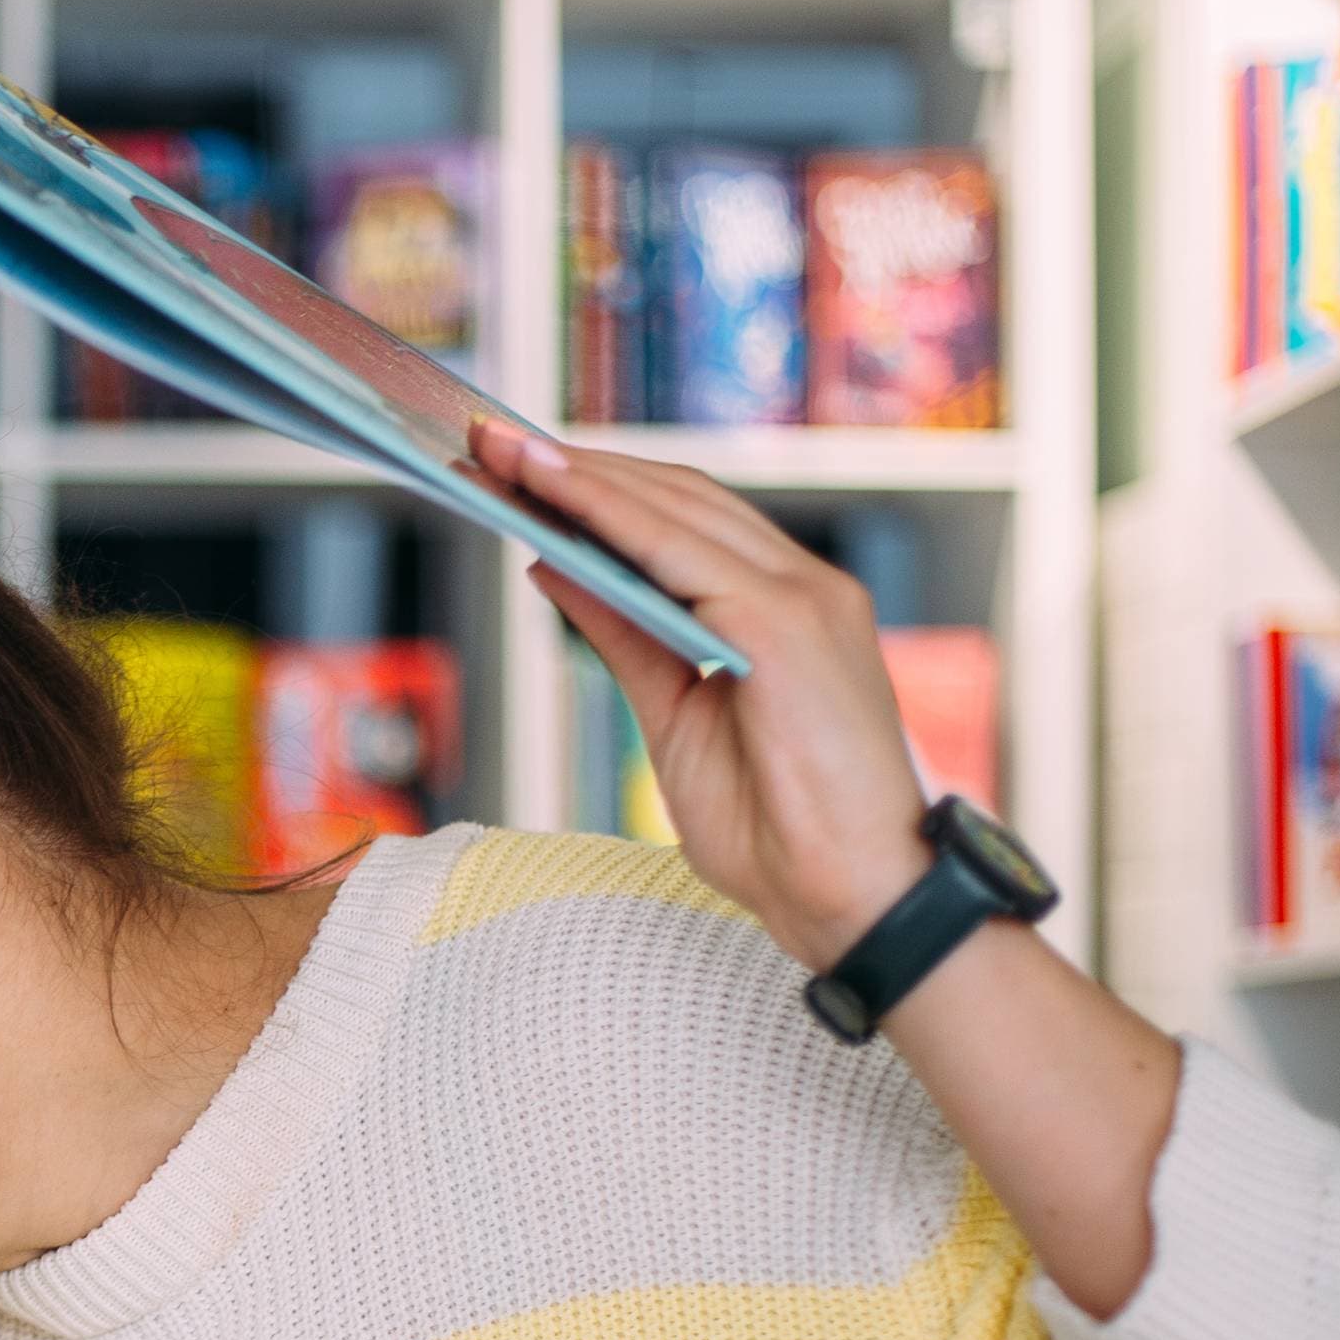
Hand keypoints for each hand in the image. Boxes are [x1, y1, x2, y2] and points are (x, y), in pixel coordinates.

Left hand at [473, 420, 930, 968]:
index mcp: (789, 609)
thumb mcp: (674, 717)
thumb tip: (551, 564)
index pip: (688, 522)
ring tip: (502, 450)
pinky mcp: (788, 626)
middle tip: (488, 439)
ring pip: (678, 512)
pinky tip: (551, 496)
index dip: (603, 487)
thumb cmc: (779, 829)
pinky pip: (682, 555)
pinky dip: (611, 518)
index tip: (518, 466)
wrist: (851, 900)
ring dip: (583, 477)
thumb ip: (624, 634)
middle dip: (579, 466)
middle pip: (680, 499)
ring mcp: (805, 599)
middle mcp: (806, 588)